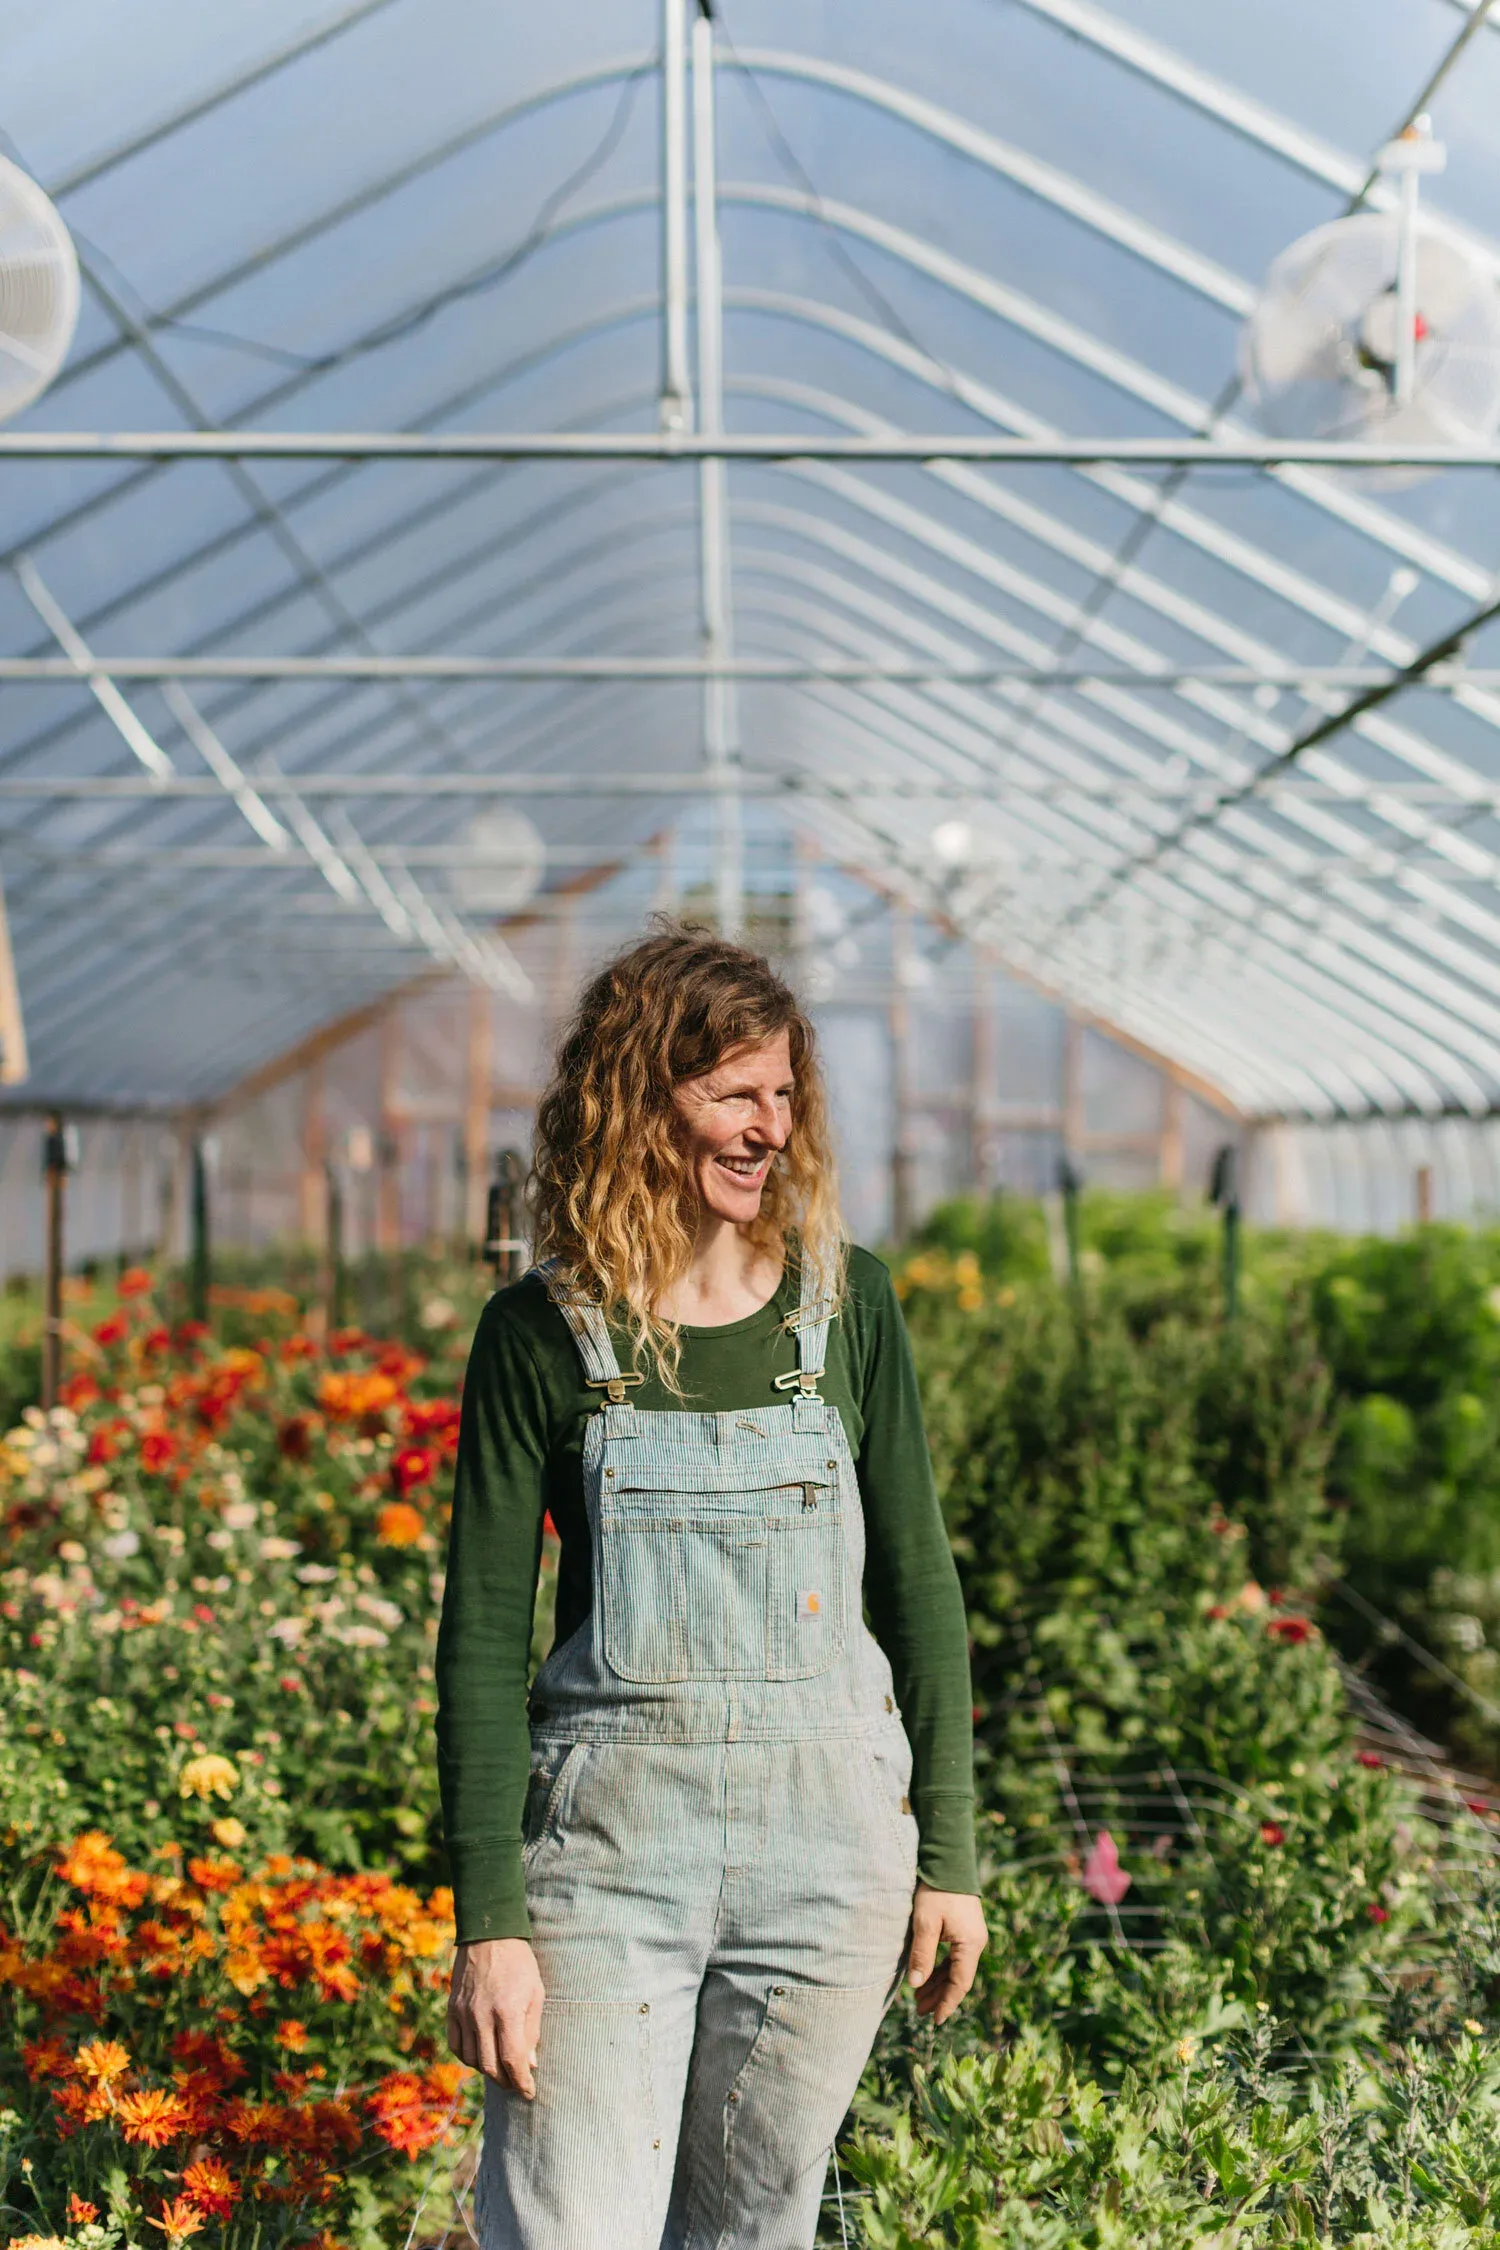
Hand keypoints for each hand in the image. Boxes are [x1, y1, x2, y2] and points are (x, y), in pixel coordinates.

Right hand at [447, 1938, 544, 2096]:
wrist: (489, 1934)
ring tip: (501, 2070)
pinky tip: (480, 2055)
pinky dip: (468, 2057)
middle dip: (506, 2082)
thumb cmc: (519, 1963)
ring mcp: (464, 2013)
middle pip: (490, 2066)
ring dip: (488, 2071)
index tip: (529, 2092)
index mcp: (507, 2011)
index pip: (512, 2060)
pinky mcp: (452, 2010)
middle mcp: (482, 2016)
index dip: (521, 2082)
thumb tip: (529, 2064)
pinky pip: (456, 2045)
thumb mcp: (535, 1992)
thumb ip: (532, 2030)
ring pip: (472, 2059)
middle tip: (516, 2084)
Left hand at [906, 1884, 987, 2023]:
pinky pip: (954, 1956)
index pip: (960, 1984)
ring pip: (955, 1968)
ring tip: (919, 1999)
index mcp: (970, 1944)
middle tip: (919, 2012)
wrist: (948, 1861)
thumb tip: (916, 1985)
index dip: (947, 2003)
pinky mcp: (964, 1928)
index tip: (935, 2020)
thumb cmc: (936, 1891)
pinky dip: (940, 1968)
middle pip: (958, 1978)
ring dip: (938, 1983)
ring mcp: (971, 1936)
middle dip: (939, 1996)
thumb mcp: (925, 1923)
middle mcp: (975, 1943)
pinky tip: (927, 1976)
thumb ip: (922, 1955)